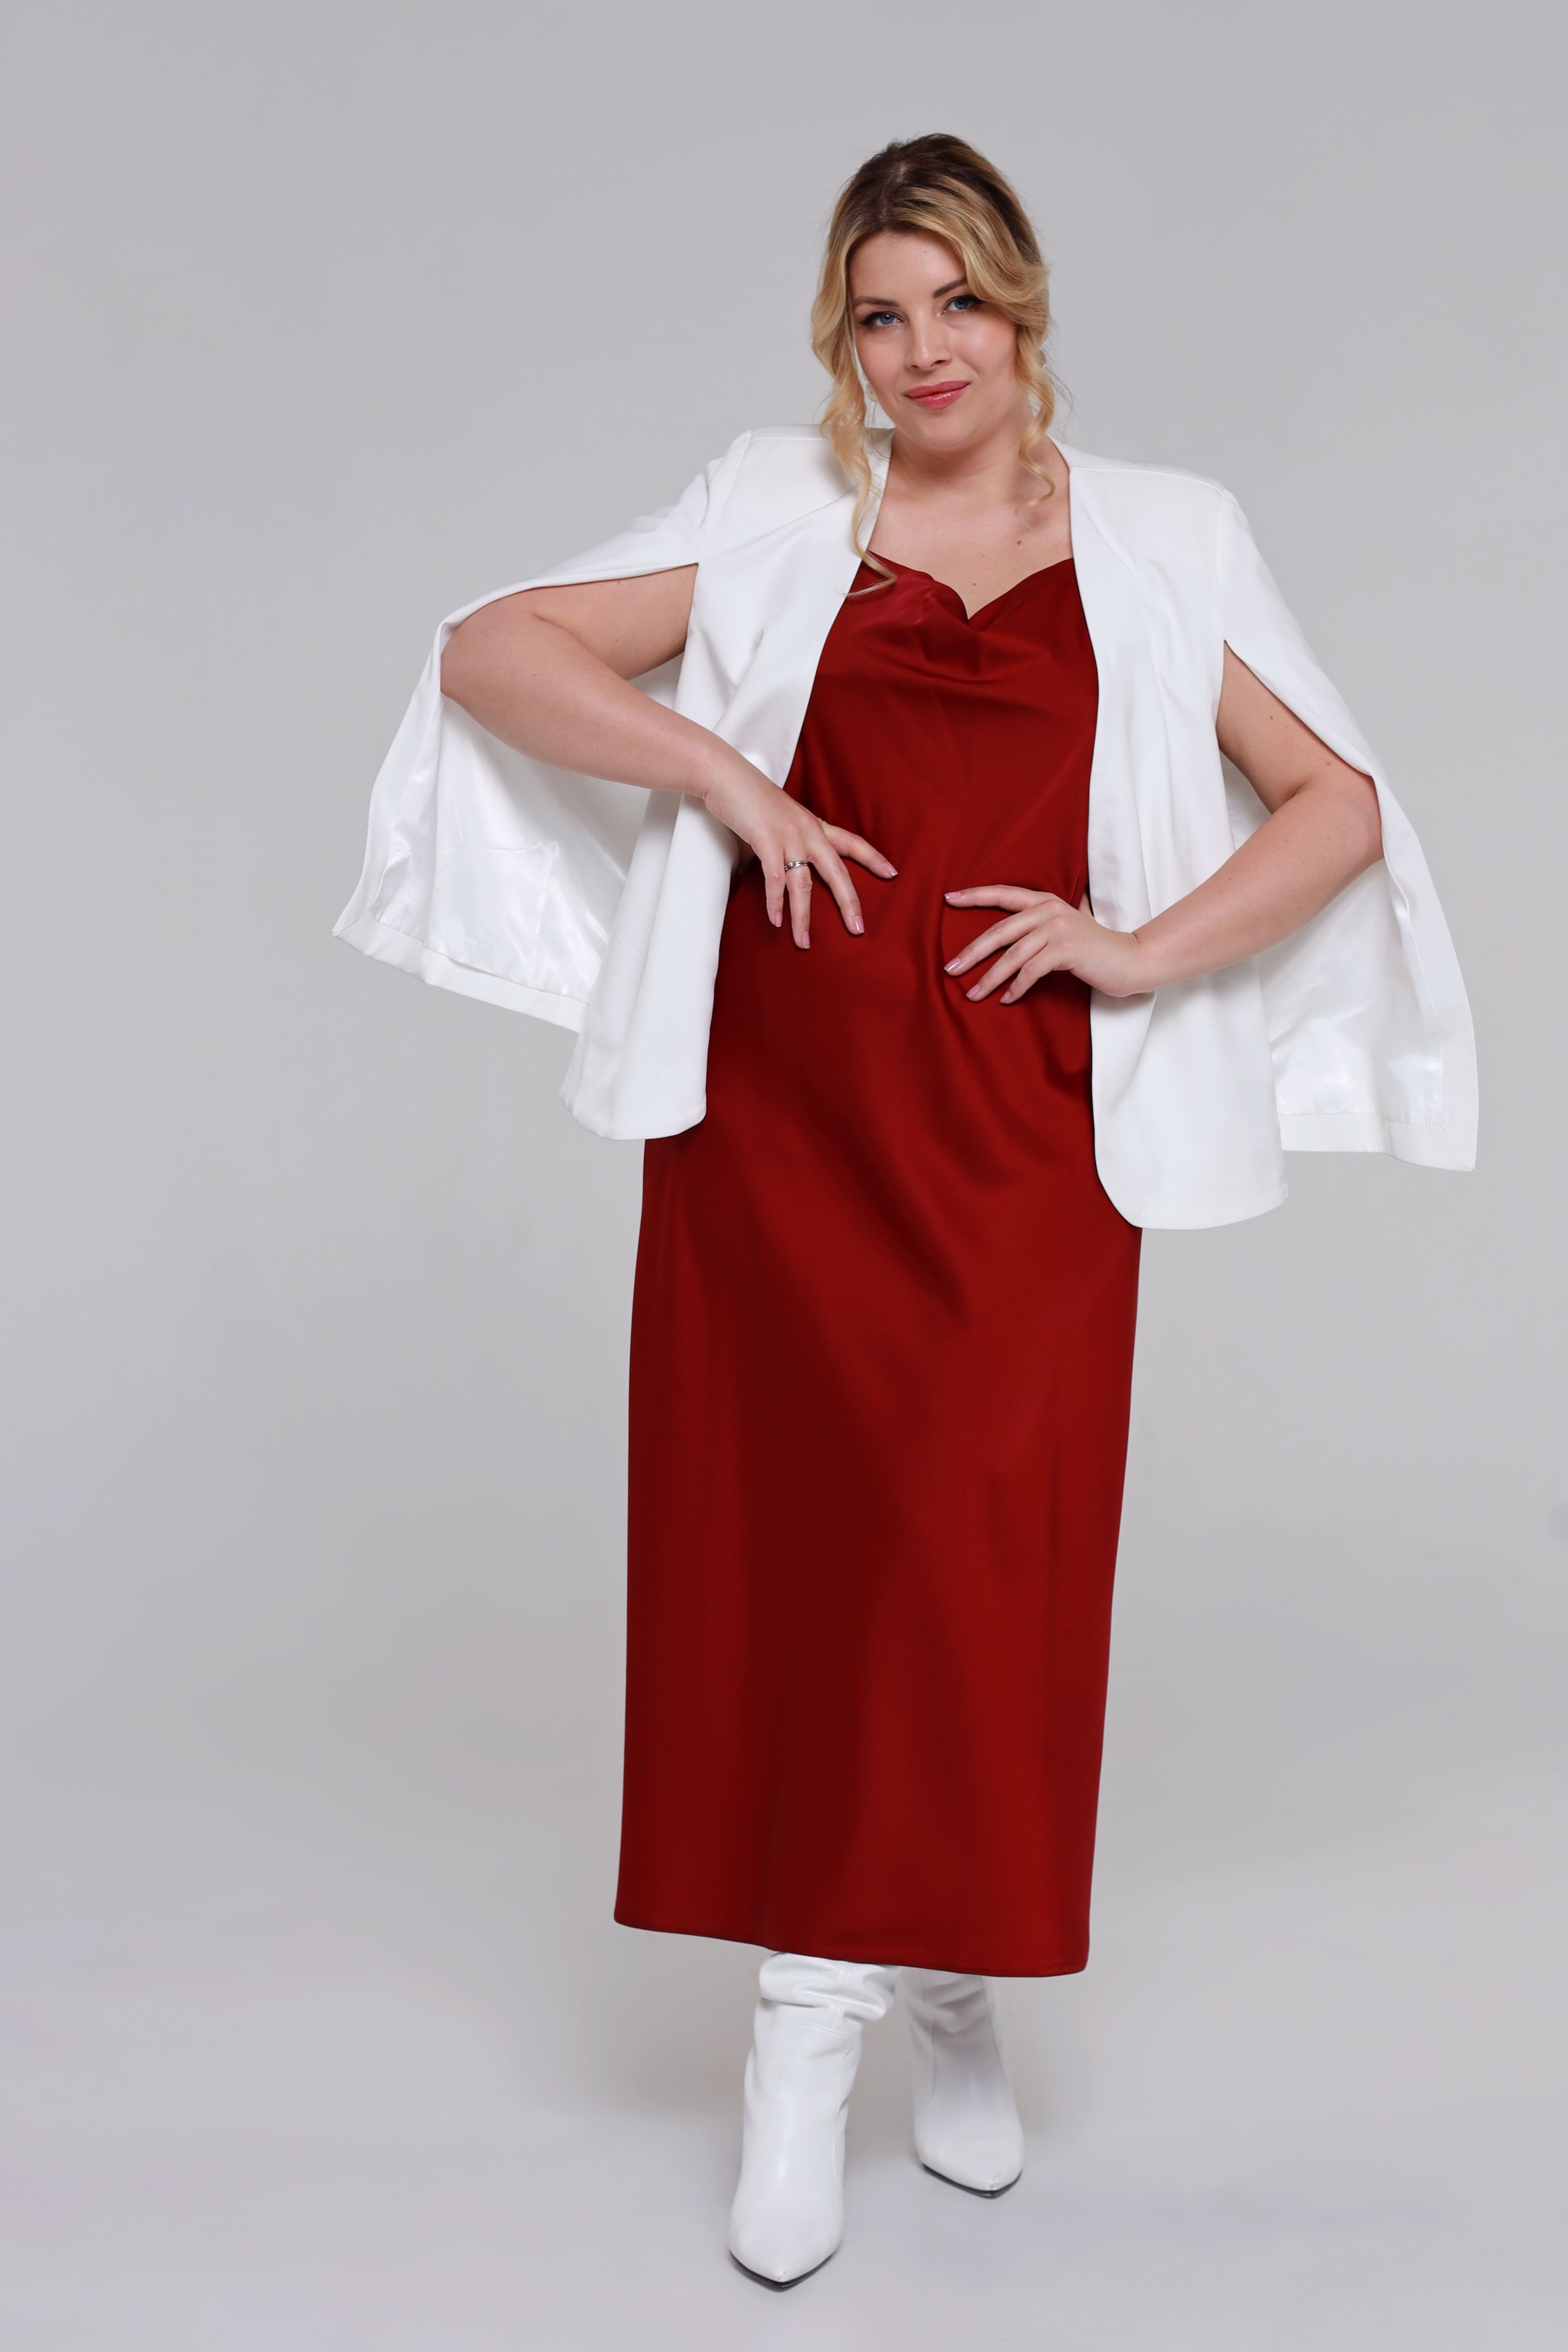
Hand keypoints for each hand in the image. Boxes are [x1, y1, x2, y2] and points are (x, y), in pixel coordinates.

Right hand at [701, 755, 896, 946]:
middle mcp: (807, 830)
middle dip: (849, 902)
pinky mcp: (765, 840)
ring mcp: (787, 835)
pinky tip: (777, 921)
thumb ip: (782, 846)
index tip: (892, 873)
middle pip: (837, 871)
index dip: (873, 858)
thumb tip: (774, 873)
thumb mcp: (776, 821)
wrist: (725, 774)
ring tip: (803, 942)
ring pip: (803, 884)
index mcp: (813, 824)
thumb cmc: (747, 798)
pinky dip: (776, 903)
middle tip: (858, 929)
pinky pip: (775, 879)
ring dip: (803, 916)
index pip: (851, 842)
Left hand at [942, 885, 1151, 1000]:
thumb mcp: (1065, 927)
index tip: (948, 899)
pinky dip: (1016, 987)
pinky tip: (1007, 1000)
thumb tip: (1008, 935)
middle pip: (1000, 931)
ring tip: (973, 994)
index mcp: (1046, 901)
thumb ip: (1041, 923)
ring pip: (1012, 955)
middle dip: (972, 952)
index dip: (975, 896)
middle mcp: (1050, 910)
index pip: (1003, 894)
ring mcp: (1058, 929)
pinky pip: (1031, 971)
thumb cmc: (1095, 948)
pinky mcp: (1067, 950)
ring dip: (990, 978)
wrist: (1131, 959)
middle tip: (950, 969)